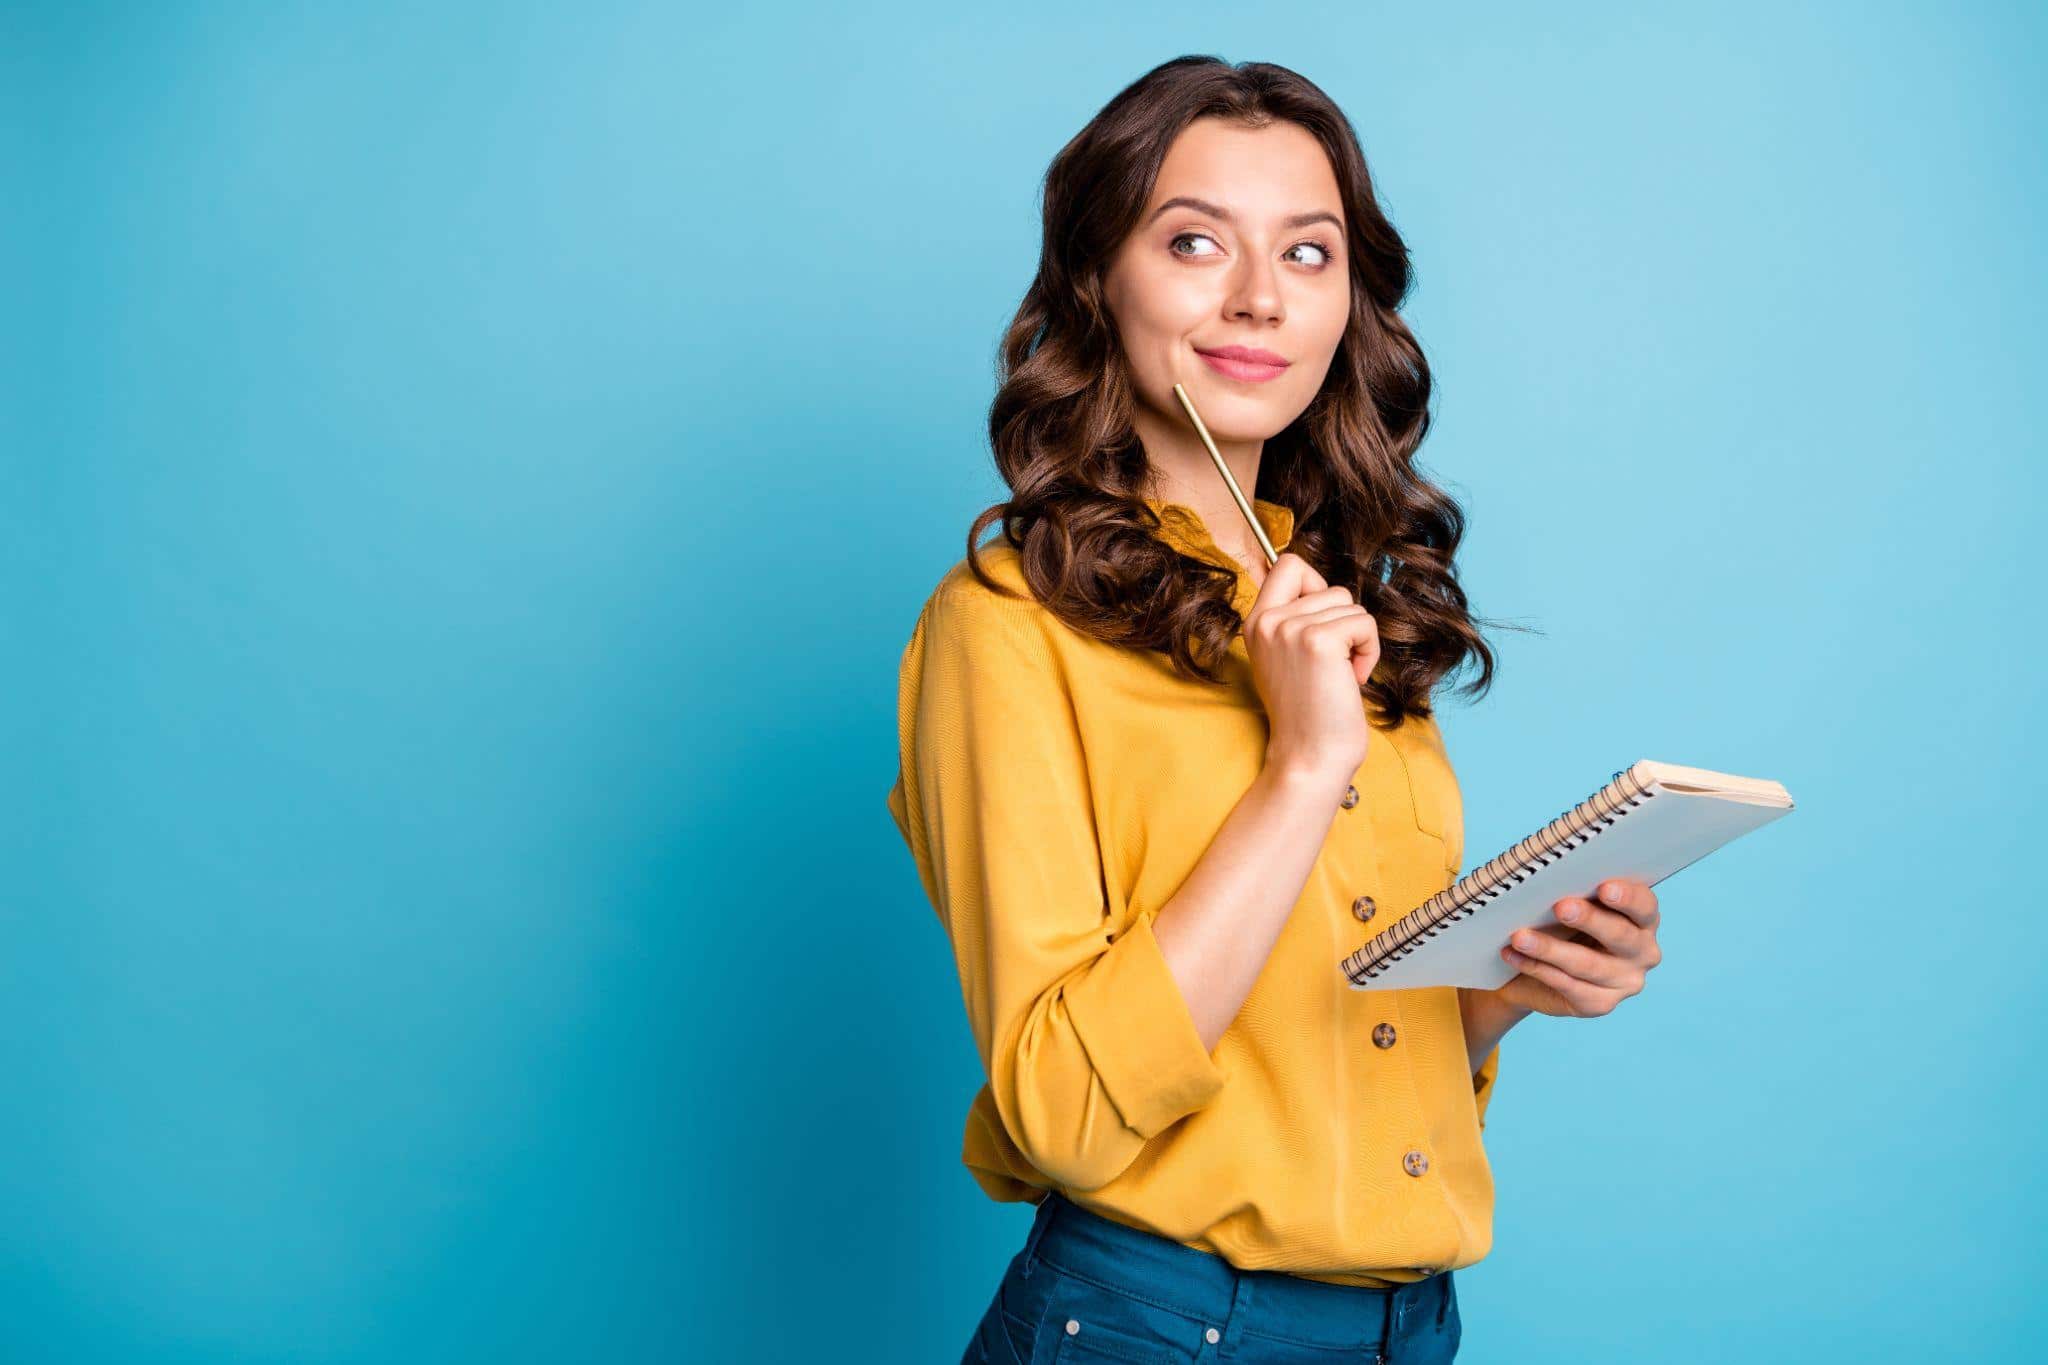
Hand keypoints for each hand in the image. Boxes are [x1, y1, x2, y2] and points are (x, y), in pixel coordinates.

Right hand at [1244, 552, 1380, 783]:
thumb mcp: (1286, 657)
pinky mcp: (1319, 641)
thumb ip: (1295, 620)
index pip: (1288, 564)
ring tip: (1341, 674)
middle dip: (1343, 620)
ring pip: (1349, 603)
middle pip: (1329, 585)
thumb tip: (1326, 588)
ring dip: (1358, 639)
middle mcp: (1268, 621)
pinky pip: (1364, 622)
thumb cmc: (1308, 713)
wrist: (1309, 756)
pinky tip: (1353, 678)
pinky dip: (1369, 651)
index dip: (1316, 585)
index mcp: (1256, 622)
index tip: (1322, 624)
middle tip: (1334, 661)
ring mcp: (1290, 629)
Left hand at [1491, 878, 1662, 1017]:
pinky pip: (1567, 986)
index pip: (1644, 906)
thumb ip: (1574, 894)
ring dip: (1550, 948)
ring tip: (1520, 936)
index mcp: (1643, 920)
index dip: (1627, 897)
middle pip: (1620, 935)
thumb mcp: (1570, 906)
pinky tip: (1514, 955)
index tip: (1605, 887)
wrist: (1536, 971)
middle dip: (1589, 919)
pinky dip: (1537, 968)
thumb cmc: (1560, 925)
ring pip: (1587, 964)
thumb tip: (1552, 881)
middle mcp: (1643, 952)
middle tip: (1561, 907)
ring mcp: (1625, 982)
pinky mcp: (1600, 1004)